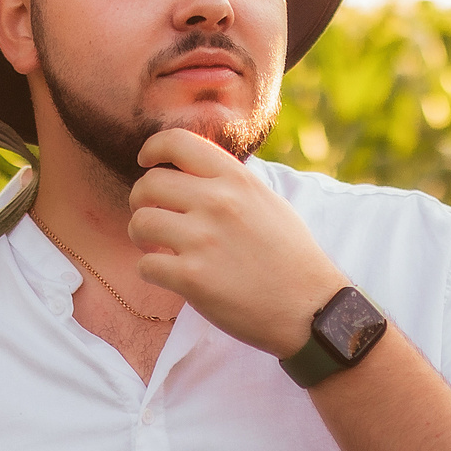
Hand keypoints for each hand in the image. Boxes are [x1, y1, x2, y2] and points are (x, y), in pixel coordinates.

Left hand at [127, 129, 348, 355]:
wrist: (310, 308)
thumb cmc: (291, 257)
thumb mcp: (267, 202)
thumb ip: (230, 183)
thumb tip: (191, 172)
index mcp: (236, 179)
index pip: (177, 142)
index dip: (152, 149)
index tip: (146, 162)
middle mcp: (218, 202)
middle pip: (149, 184)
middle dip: (141, 201)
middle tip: (152, 217)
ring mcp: (203, 240)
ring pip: (140, 222)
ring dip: (141, 236)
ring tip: (155, 248)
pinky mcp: (192, 277)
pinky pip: (145, 266)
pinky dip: (150, 271)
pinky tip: (167, 274)